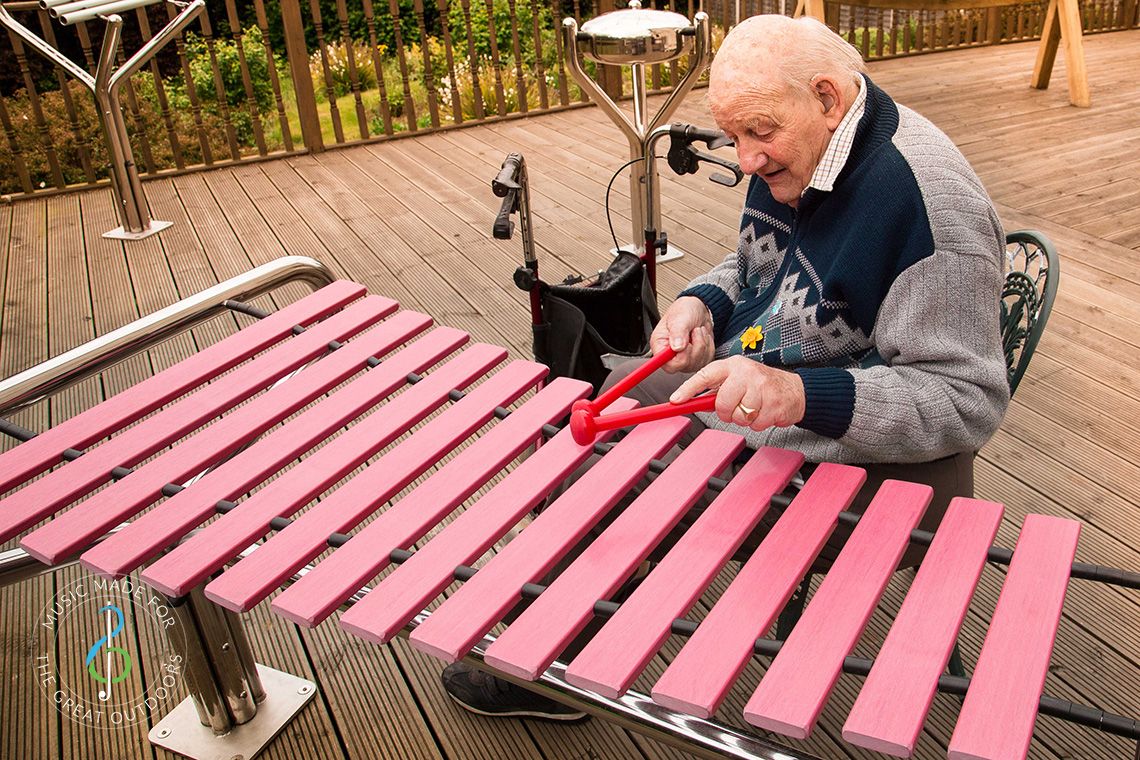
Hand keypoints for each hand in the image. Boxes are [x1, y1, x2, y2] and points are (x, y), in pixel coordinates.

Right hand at [650, 296, 715, 372]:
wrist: (698, 310)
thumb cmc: (685, 310)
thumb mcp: (680, 317)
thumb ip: (678, 332)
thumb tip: (676, 347)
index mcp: (660, 346)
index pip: (667, 364)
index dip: (680, 357)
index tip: (687, 344)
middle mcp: (670, 356)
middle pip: (684, 365)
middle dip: (694, 347)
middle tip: (694, 332)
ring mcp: (684, 360)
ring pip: (697, 362)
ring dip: (702, 344)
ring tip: (697, 331)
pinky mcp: (696, 360)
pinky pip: (707, 360)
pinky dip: (708, 347)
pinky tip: (702, 337)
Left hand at [669, 356, 805, 430]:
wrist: (794, 390)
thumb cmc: (761, 385)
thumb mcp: (737, 380)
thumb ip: (715, 391)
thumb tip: (691, 402)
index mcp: (733, 366)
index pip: (705, 375)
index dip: (688, 389)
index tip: (676, 400)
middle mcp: (746, 373)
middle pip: (722, 403)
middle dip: (726, 412)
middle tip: (737, 408)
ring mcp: (762, 388)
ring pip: (739, 416)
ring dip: (744, 419)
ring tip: (753, 409)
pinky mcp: (774, 404)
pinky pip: (755, 424)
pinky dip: (758, 423)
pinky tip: (764, 412)